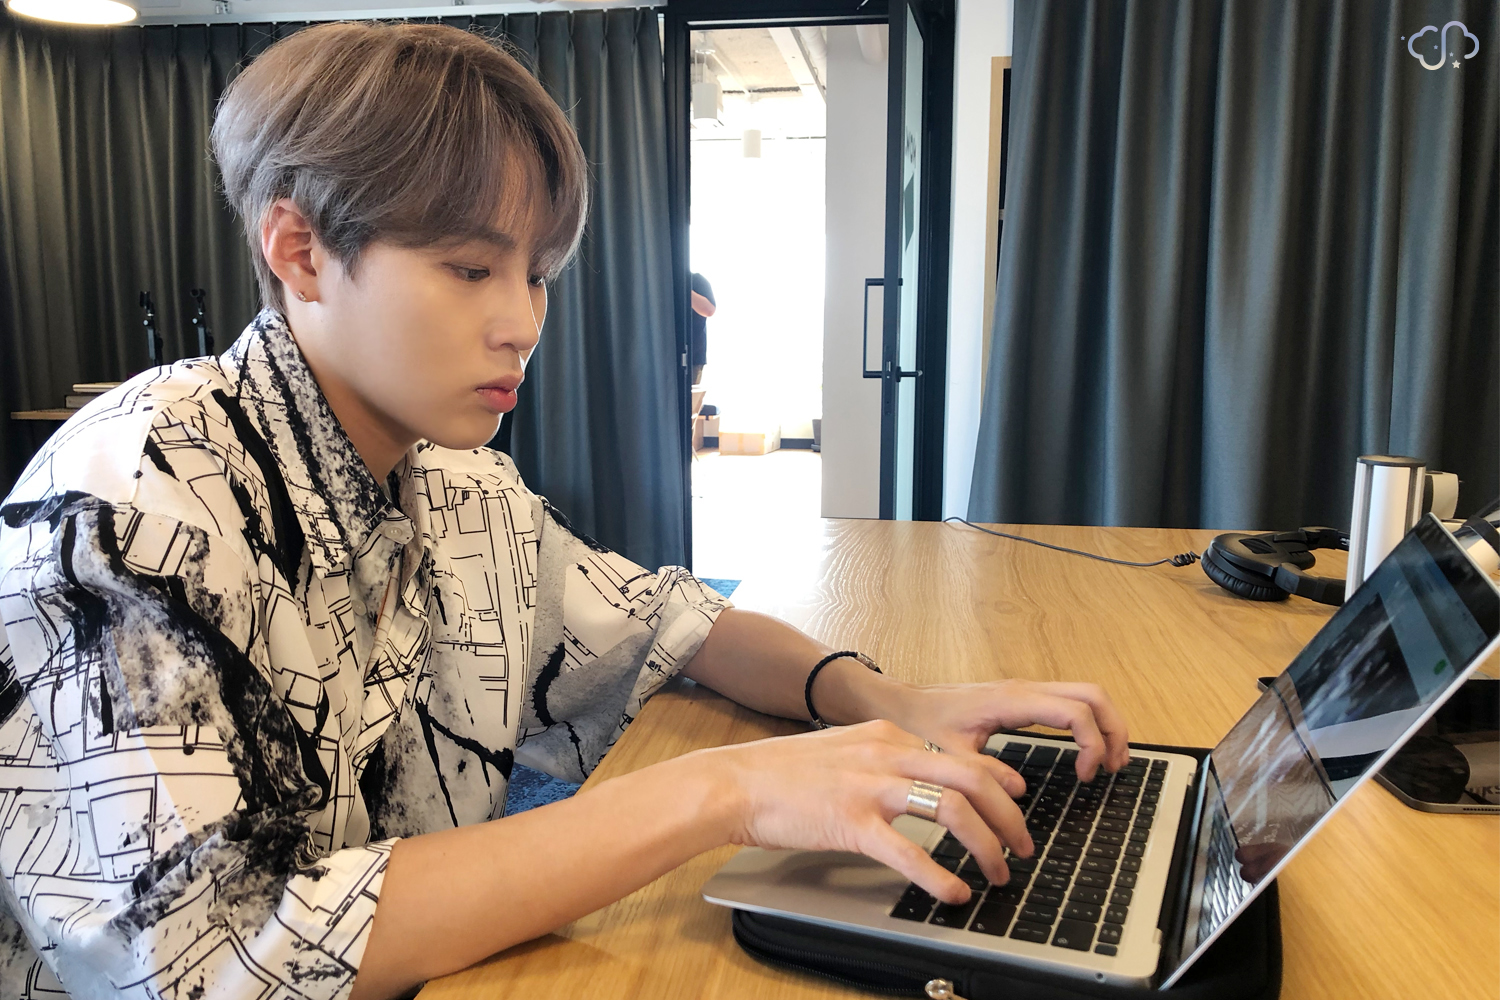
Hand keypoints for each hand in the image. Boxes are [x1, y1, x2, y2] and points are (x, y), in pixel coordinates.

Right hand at [699, 719, 1031, 905]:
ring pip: (951, 807)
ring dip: (985, 844)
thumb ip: (884, 760)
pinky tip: (953, 893)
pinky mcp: (850, 821)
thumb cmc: (783, 774)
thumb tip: (923, 782)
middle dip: (1009, 815)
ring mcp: (869, 786)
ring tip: (997, 872)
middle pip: (972, 777)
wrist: (735, 782)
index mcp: (888, 735)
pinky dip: (940, 876)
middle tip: (1023, 846)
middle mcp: (886, 753)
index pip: (962, 754)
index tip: (1019, 801)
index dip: (1002, 780)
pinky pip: (909, 850)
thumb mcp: (844, 749)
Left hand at [888, 679, 1131, 780]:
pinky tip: (1087, 752)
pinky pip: (1070, 701)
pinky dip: (1089, 723)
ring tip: (1110, 763)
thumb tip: (1018, 792)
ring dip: (1106, 724)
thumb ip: (980, 773)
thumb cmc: (925, 726)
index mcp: (1012, 700)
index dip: (1092, 743)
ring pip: (1086, 694)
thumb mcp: (949, 755)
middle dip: (1114, 729)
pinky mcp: (1025, 698)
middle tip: (1115, 768)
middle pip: (1093, 694)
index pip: (1074, 711)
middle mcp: (1025, 689)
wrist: (907, 704)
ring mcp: (1027, 690)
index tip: (1085, 776)